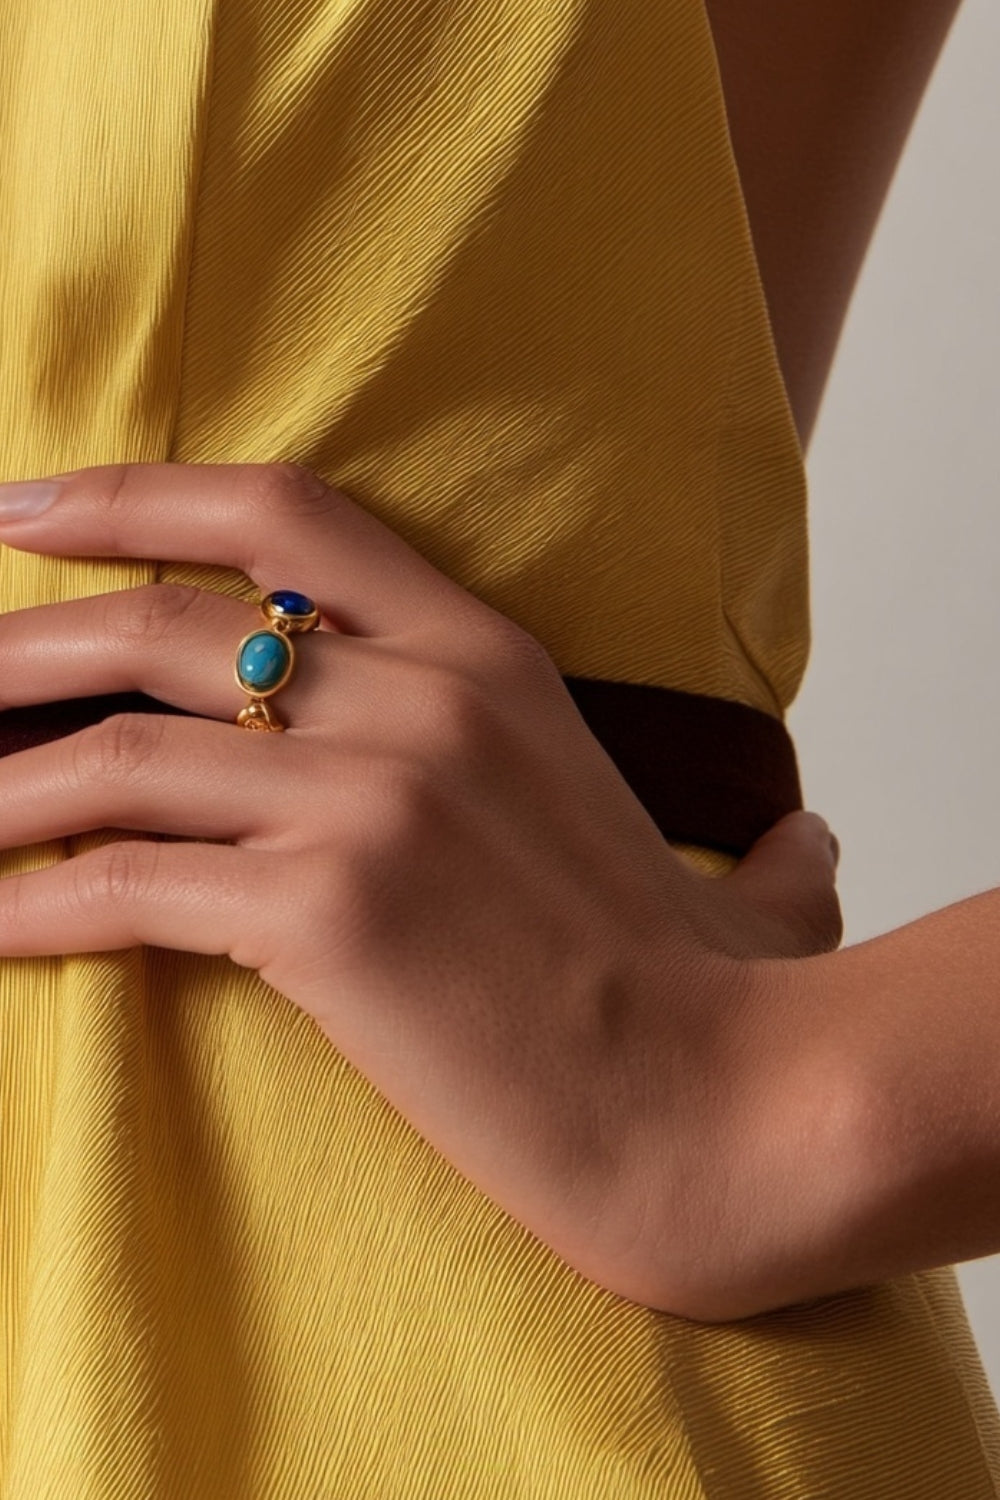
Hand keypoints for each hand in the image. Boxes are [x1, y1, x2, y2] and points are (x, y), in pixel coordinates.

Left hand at [0, 462, 841, 1310]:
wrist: (720, 1106)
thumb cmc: (705, 995)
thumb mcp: (708, 862)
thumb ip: (751, 838)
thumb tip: (811, 842)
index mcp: (486, 656)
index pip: (282, 515)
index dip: (134, 497)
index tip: (26, 514)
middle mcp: (416, 700)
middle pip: (161, 626)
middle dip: (22, 642)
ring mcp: (367, 799)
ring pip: (117, 753)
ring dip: (0, 783)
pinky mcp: (325, 914)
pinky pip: (127, 887)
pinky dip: (32, 906)